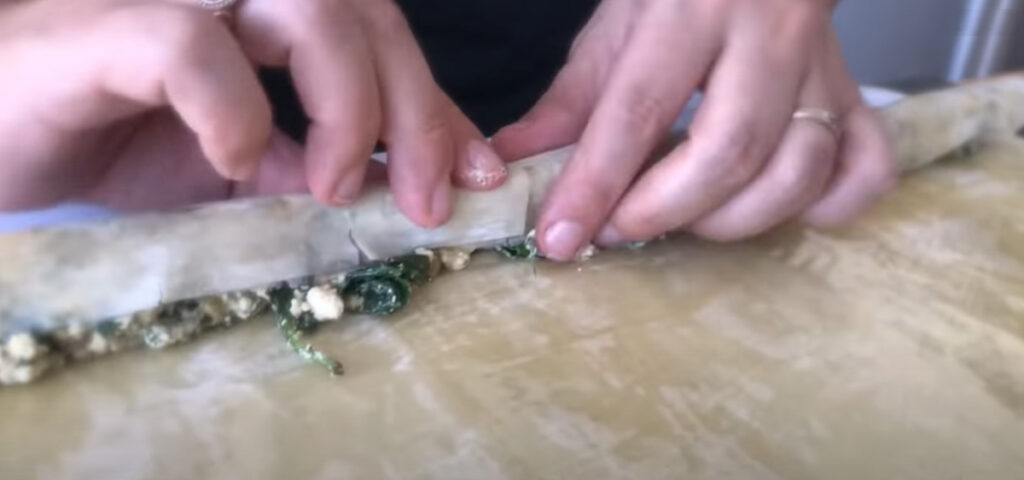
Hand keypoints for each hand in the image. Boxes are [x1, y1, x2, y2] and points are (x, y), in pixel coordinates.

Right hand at [0, 0, 506, 226]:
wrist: (2, 136)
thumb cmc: (115, 141)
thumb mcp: (245, 165)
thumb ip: (319, 161)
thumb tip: (408, 185)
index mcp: (271, 17)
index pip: (382, 37)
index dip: (439, 105)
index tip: (478, 174)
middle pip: (363, 13)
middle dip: (414, 110)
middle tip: (426, 200)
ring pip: (306, 6)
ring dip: (346, 105)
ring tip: (336, 188)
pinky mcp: (110, 28)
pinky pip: (193, 44)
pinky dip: (234, 110)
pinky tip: (238, 164)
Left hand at [493, 0, 896, 259]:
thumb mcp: (616, 26)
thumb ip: (570, 101)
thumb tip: (514, 164)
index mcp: (696, 4)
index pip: (638, 109)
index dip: (595, 183)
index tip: (559, 236)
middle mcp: (770, 34)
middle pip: (728, 151)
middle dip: (663, 211)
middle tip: (617, 229)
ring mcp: (823, 67)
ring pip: (798, 170)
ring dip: (732, 219)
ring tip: (682, 217)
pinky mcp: (855, 93)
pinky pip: (864, 167)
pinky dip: (824, 208)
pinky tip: (776, 209)